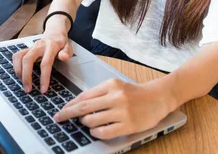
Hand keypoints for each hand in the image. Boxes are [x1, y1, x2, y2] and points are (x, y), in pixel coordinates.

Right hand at [12, 20, 72, 93]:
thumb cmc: (61, 43)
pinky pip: (17, 56)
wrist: (54, 32)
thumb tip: (64, 57)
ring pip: (19, 57)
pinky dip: (15, 66)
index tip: (43, 89)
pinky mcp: (26, 49)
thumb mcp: (69, 46)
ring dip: (19, 72)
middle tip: (28, 89)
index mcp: (51, 46)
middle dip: (26, 76)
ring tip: (23, 83)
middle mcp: (39, 46)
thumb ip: (67, 52)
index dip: (44, 77)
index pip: (45, 63)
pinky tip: (20, 75)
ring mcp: (31, 47)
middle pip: (27, 60)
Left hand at [53, 78, 172, 139]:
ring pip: (92, 120)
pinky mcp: (128, 125)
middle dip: (68, 114)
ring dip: (85, 123)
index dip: (70, 104)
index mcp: (111, 85)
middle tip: (58, 118)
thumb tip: (78, 104)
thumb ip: (99, 93)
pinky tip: (95, 131)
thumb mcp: (116, 86)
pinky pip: (104, 132)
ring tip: (86, 123)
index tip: (61, 110)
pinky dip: (95, 132)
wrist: (158, 98)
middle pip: (84, 107)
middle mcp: (116, 97)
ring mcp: (122, 112)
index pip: (84, 96)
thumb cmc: (134, 93)